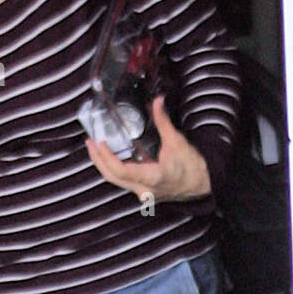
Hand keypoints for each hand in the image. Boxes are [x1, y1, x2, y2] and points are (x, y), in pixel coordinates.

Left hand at [85, 95, 210, 202]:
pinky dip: (113, 168)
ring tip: (96, 147)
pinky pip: (122, 181)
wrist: (203, 185)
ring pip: (115, 181)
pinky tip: (110, 156)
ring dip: (103, 164)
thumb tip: (157, 101)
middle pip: (111, 177)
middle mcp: (144, 189)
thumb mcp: (178, 142)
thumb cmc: (192, 167)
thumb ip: (164, 122)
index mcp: (152, 177)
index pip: (120, 170)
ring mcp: (142, 192)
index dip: (106, 156)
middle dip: (97, 159)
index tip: (99, 142)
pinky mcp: (143, 191)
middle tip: (90, 142)